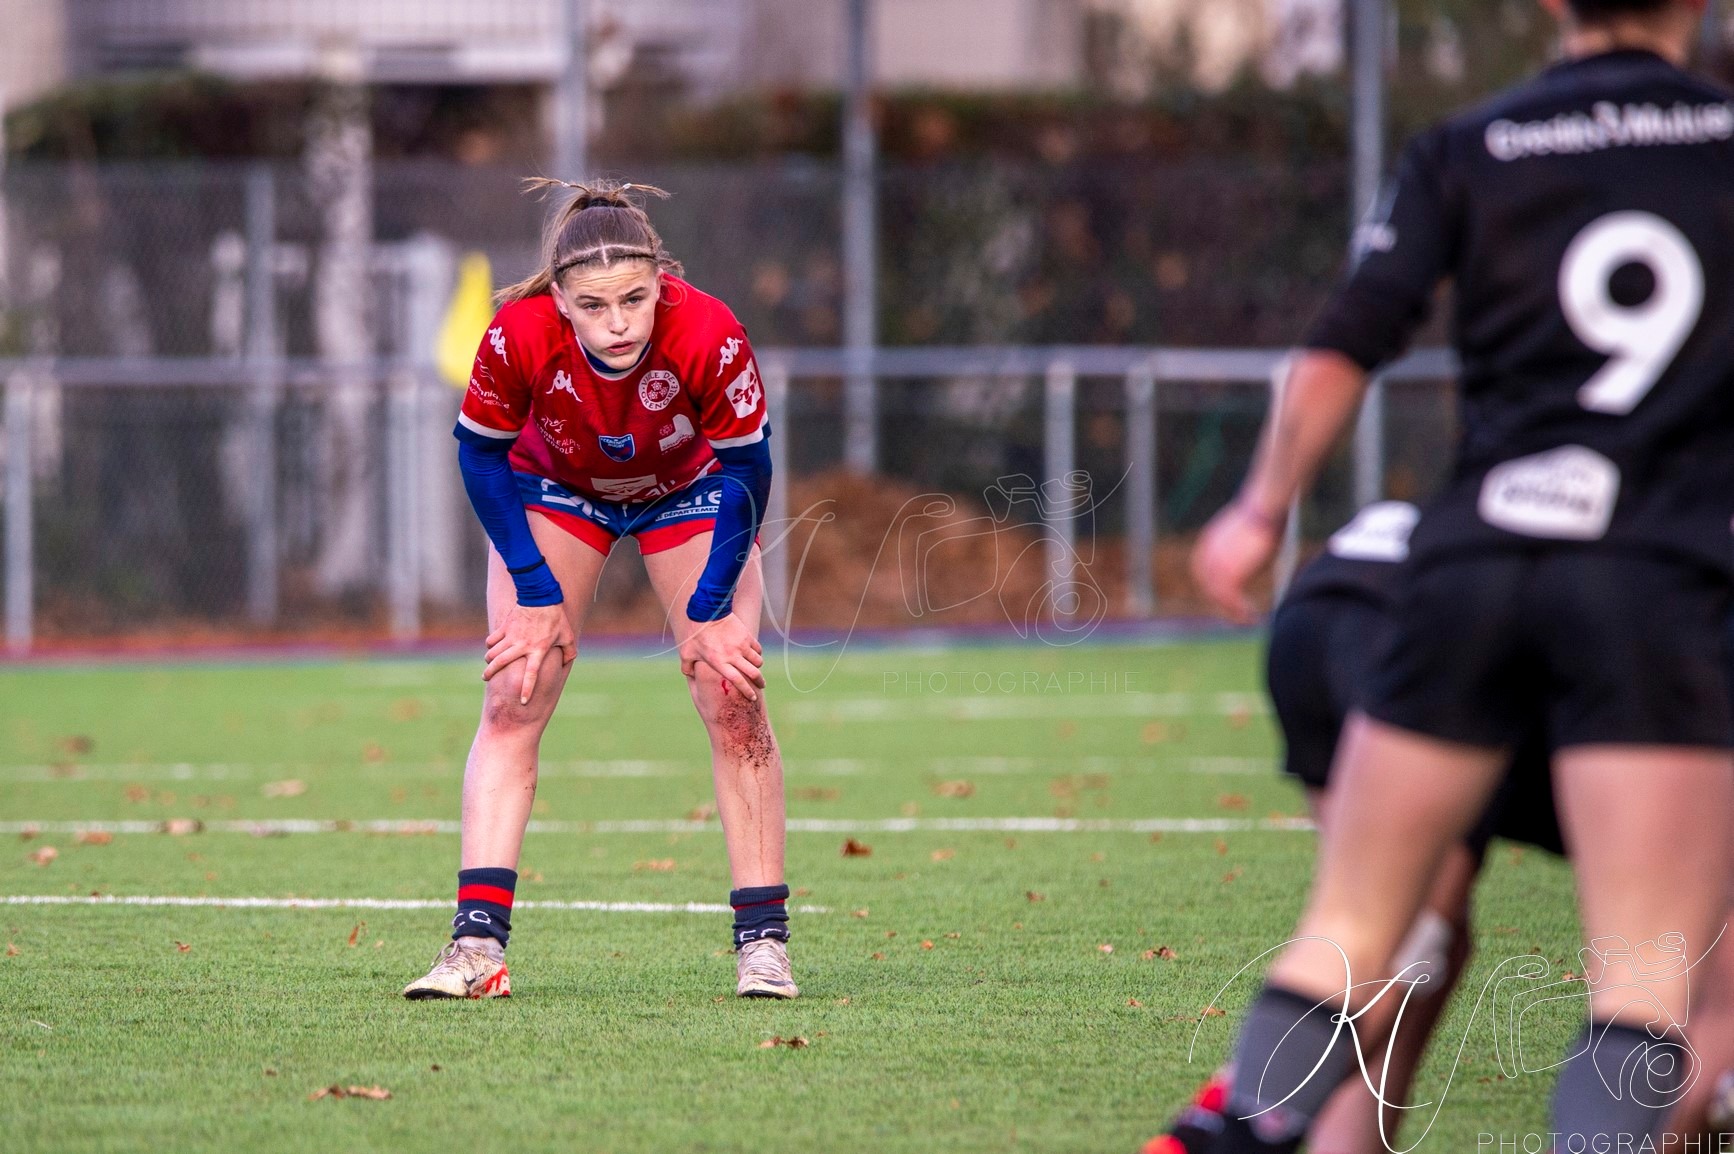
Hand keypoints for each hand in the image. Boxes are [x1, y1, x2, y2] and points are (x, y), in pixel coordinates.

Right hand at [483, 602, 575, 704]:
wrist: (541, 597)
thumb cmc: (556, 618)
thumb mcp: (568, 635)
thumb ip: (569, 651)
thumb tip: (567, 662)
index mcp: (538, 650)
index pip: (531, 674)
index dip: (527, 689)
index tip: (523, 702)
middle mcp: (522, 645)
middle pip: (502, 663)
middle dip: (491, 673)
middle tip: (485, 679)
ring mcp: (512, 636)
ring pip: (493, 652)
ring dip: (489, 660)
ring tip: (488, 665)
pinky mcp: (505, 627)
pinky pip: (492, 639)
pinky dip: (490, 645)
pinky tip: (491, 647)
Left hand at [679, 613, 765, 701]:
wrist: (707, 611)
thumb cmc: (695, 633)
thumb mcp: (686, 652)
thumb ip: (687, 667)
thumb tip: (690, 676)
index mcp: (719, 663)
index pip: (737, 681)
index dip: (747, 691)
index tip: (752, 697)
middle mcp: (733, 656)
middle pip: (753, 673)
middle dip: (759, 682)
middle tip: (761, 685)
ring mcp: (742, 645)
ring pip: (758, 661)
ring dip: (757, 667)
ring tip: (755, 668)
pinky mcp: (746, 636)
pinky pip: (758, 649)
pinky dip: (757, 653)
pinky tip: (754, 654)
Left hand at [1191, 501, 1284, 624]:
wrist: (1264, 509)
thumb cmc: (1264, 514)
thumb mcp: (1246, 533)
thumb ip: (1241, 550)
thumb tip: (1253, 556)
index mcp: (1207, 545)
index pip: (1203, 574)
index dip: (1214, 589)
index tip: (1229, 599)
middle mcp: (1206, 557)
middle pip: (1209, 589)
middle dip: (1223, 604)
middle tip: (1240, 616)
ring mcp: (1216, 567)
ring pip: (1220, 598)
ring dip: (1234, 612)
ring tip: (1249, 619)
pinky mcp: (1229, 575)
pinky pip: (1231, 600)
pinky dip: (1241, 611)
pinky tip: (1254, 616)